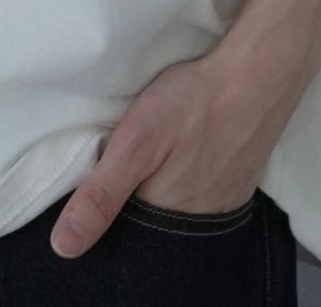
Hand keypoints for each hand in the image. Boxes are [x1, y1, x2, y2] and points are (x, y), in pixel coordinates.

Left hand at [48, 41, 305, 258]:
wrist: (256, 73)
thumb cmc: (193, 102)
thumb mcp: (135, 141)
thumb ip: (101, 193)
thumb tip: (64, 247)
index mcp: (166, 217)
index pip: (123, 230)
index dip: (108, 204)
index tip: (103, 173)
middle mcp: (197, 221)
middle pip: (151, 218)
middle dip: (135, 196)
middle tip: (132, 156)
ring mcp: (222, 202)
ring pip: (177, 206)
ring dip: (163, 186)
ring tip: (158, 153)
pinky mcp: (238, 183)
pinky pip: (203, 193)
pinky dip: (189, 177)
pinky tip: (185, 152)